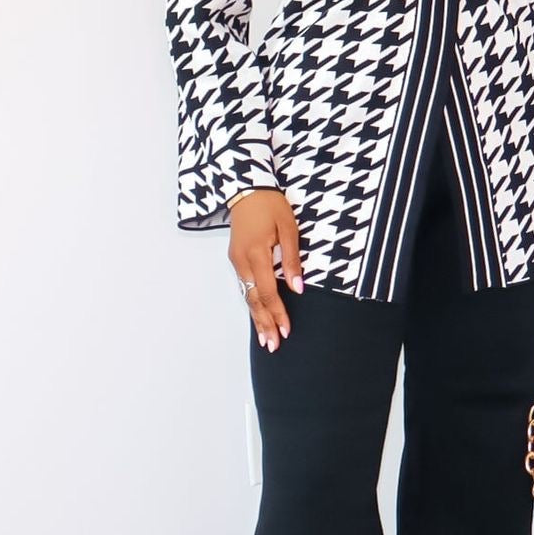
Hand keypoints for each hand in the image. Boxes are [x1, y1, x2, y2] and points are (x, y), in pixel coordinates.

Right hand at [229, 191, 303, 351]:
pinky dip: (251, 304)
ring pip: (246, 296)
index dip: (277, 313)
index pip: (268, 292)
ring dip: (256, 318)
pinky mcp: (236, 259)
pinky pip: (243, 286)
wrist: (246, 188)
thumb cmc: (271, 205)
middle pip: (253, 300)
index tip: (286, 330)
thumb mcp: (289, 228)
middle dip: (264, 324)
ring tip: (264, 338)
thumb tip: (297, 288)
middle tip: (272, 346)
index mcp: (256, 253)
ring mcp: (236, 261)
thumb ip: (292, 259)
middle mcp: (242, 261)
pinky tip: (257, 315)